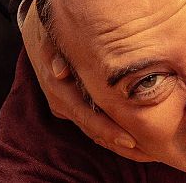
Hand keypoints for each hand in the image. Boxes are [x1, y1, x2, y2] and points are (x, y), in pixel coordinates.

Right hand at [20, 0, 152, 161]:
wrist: (41, 34)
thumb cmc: (57, 34)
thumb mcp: (55, 38)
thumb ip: (59, 51)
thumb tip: (60, 70)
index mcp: (60, 89)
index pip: (86, 116)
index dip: (107, 129)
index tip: (130, 139)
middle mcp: (63, 102)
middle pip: (92, 128)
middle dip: (117, 141)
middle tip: (144, 151)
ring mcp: (67, 106)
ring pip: (92, 130)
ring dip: (115, 141)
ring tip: (144, 151)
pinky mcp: (73, 105)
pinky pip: (92, 123)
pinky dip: (109, 133)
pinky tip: (131, 140)